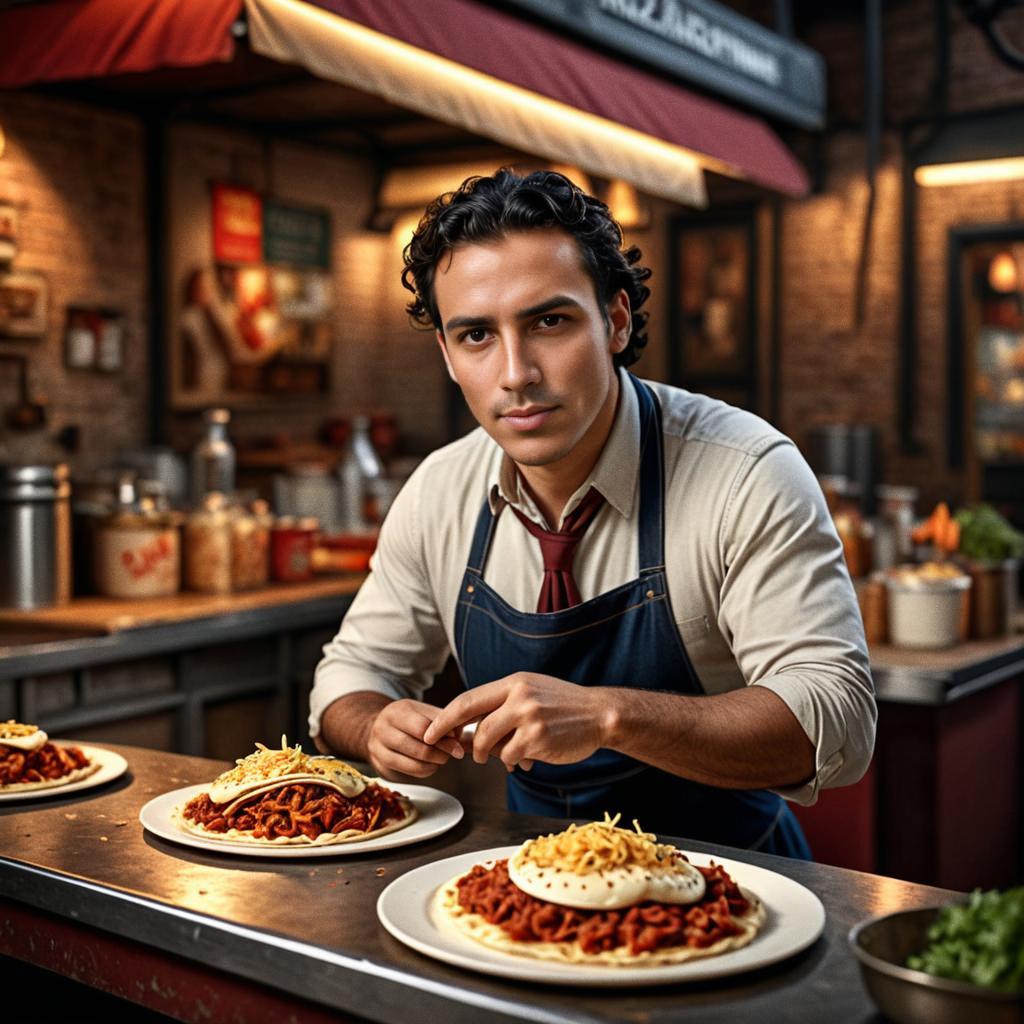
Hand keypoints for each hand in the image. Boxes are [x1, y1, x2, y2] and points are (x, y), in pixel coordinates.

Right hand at [367, 699, 463, 780]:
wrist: (380, 726)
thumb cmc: (407, 719)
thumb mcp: (422, 711)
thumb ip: (441, 721)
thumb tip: (457, 737)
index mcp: (396, 711)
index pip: (422, 728)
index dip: (442, 739)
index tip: (456, 744)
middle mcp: (382, 729)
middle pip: (418, 748)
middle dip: (440, 754)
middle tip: (452, 754)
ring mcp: (377, 749)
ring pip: (412, 764)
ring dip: (433, 764)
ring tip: (442, 758)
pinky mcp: (379, 766)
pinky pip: (407, 774)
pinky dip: (424, 771)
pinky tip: (430, 764)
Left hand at [422, 673, 613, 771]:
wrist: (599, 714)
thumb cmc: (563, 706)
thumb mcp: (532, 692)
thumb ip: (504, 703)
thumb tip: (470, 724)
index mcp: (514, 682)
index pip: (468, 699)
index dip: (445, 718)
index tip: (430, 732)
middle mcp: (518, 695)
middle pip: (473, 721)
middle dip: (460, 740)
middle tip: (460, 752)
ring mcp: (528, 716)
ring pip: (488, 742)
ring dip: (488, 754)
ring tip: (498, 757)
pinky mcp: (537, 738)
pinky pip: (509, 756)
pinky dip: (512, 762)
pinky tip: (524, 760)